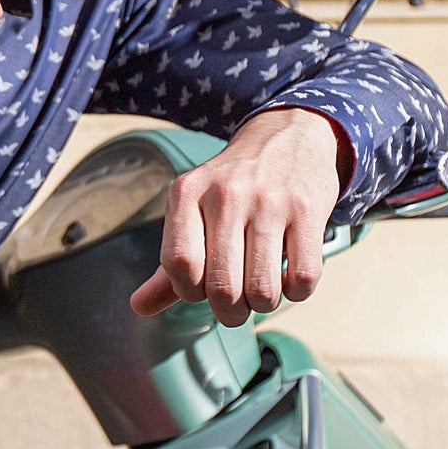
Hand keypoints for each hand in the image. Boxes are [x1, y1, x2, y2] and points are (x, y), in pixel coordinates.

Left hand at [129, 109, 346, 325]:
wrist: (287, 137)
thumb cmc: (233, 188)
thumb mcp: (193, 211)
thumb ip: (170, 265)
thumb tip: (139, 307)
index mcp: (187, 193)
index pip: (179, 264)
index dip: (190, 291)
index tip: (202, 288)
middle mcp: (227, 193)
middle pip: (222, 287)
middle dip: (229, 311)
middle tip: (236, 304)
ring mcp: (270, 201)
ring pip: (263, 290)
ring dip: (263, 305)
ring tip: (261, 290)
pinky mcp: (308, 210)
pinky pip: (303, 277)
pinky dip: (296, 292)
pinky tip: (289, 277)